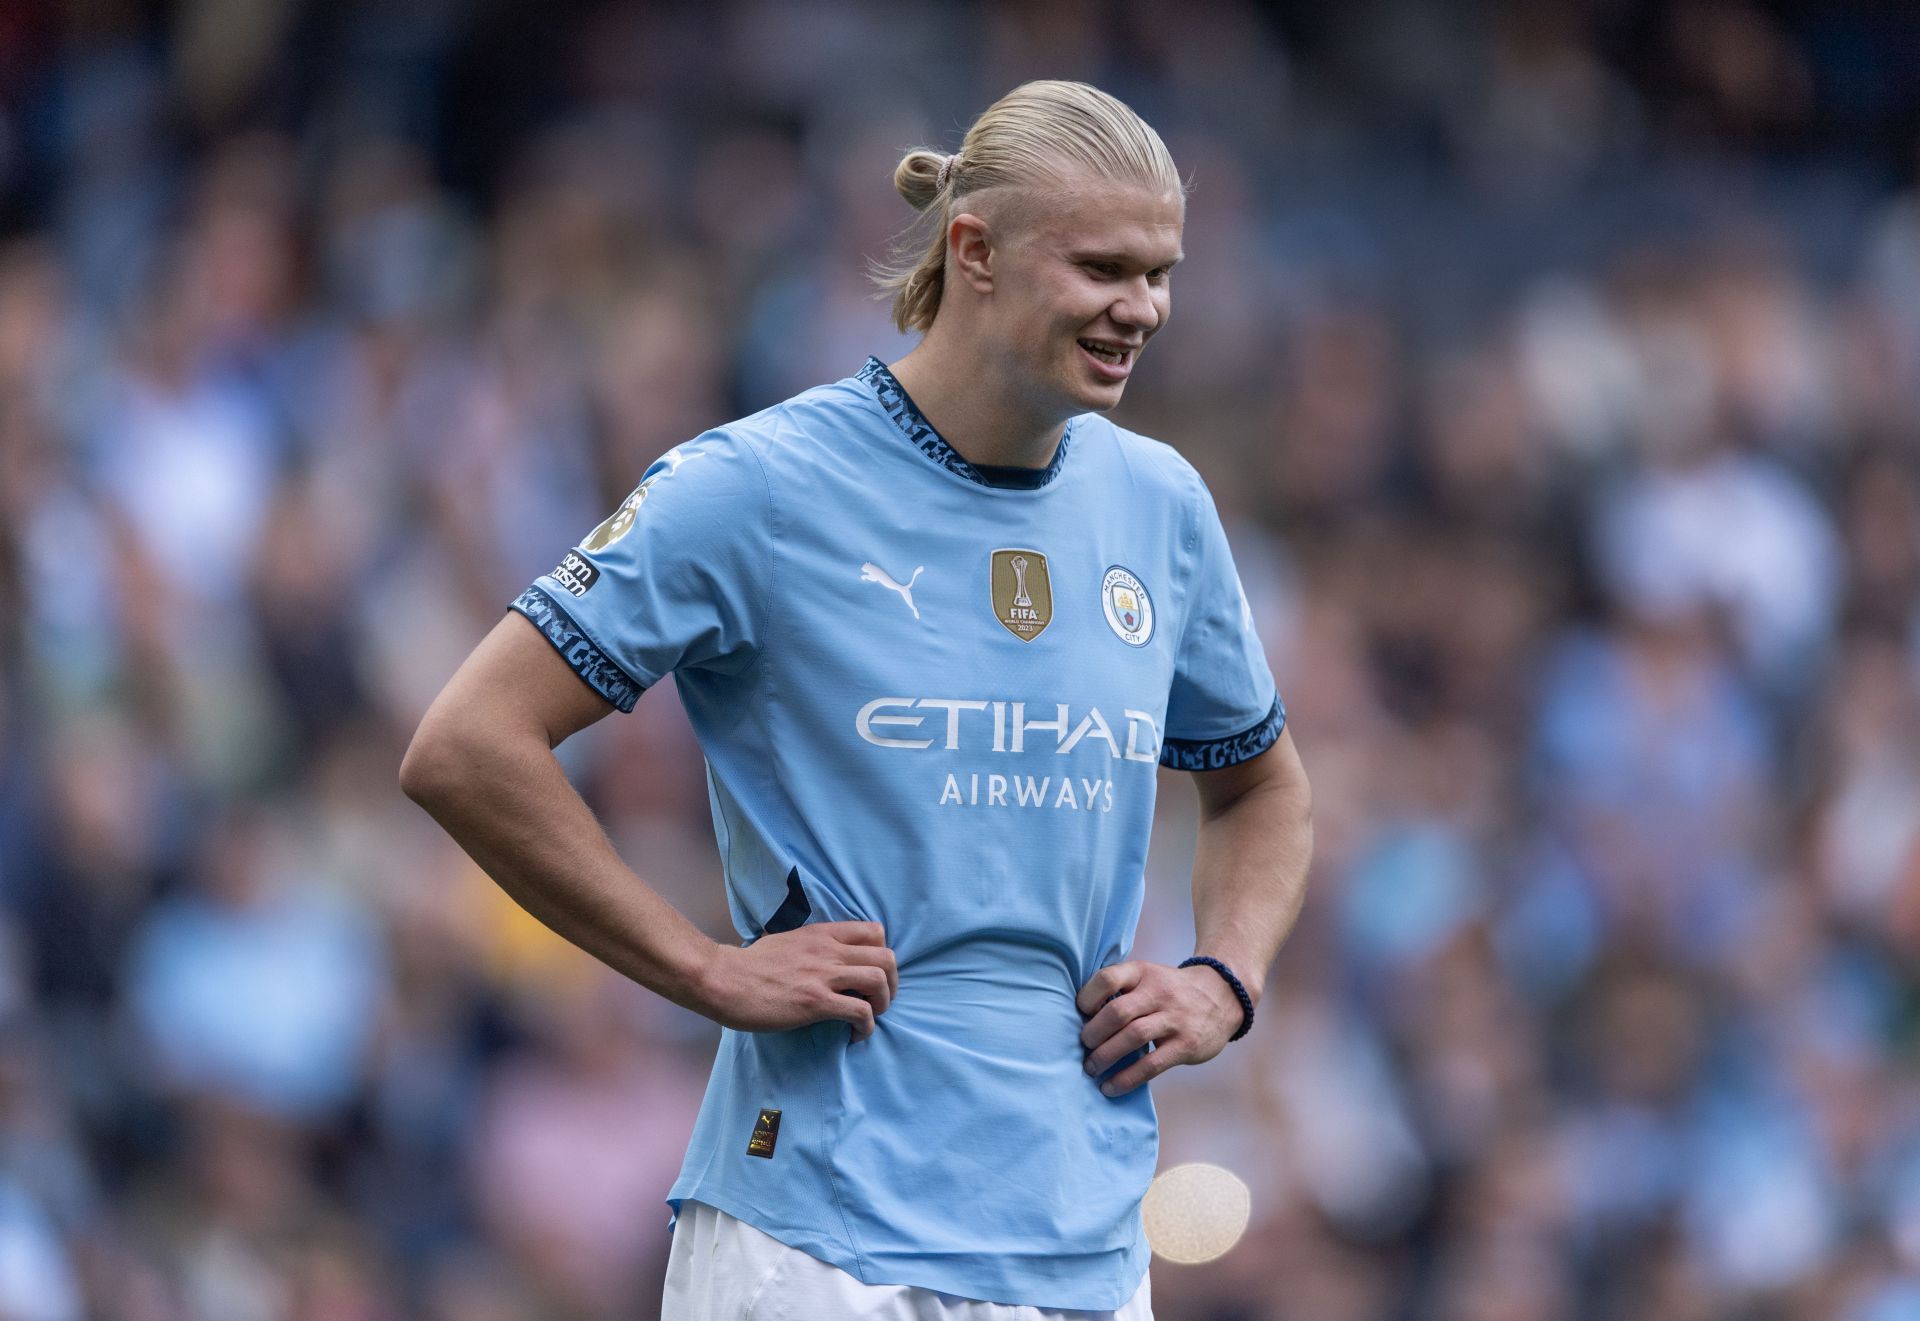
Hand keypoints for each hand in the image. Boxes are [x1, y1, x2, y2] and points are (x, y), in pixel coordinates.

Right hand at [699, 922, 897, 1040]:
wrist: (724, 979)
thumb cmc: (749, 965)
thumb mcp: (788, 941)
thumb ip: (812, 946)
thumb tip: (825, 960)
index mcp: (822, 934)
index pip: (875, 932)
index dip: (882, 955)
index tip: (871, 974)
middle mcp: (829, 951)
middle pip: (887, 957)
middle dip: (892, 983)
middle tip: (879, 1001)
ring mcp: (823, 976)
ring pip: (879, 981)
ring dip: (883, 1004)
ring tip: (870, 1017)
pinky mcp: (816, 1002)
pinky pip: (860, 1012)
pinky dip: (866, 1027)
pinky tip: (855, 1035)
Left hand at [1076, 961, 1244, 1095]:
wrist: (1223, 995)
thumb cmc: (1171, 990)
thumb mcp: (1149, 976)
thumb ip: (1121, 990)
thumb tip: (1081, 1018)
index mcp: (1144, 972)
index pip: (1108, 979)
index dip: (1088, 997)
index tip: (1079, 1013)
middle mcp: (1159, 992)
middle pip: (1118, 1012)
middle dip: (1093, 1033)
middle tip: (1082, 1046)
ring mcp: (1174, 1019)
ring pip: (1133, 1037)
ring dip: (1105, 1056)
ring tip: (1091, 1068)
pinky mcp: (1186, 1044)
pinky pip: (1151, 1065)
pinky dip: (1126, 1079)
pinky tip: (1110, 1087)